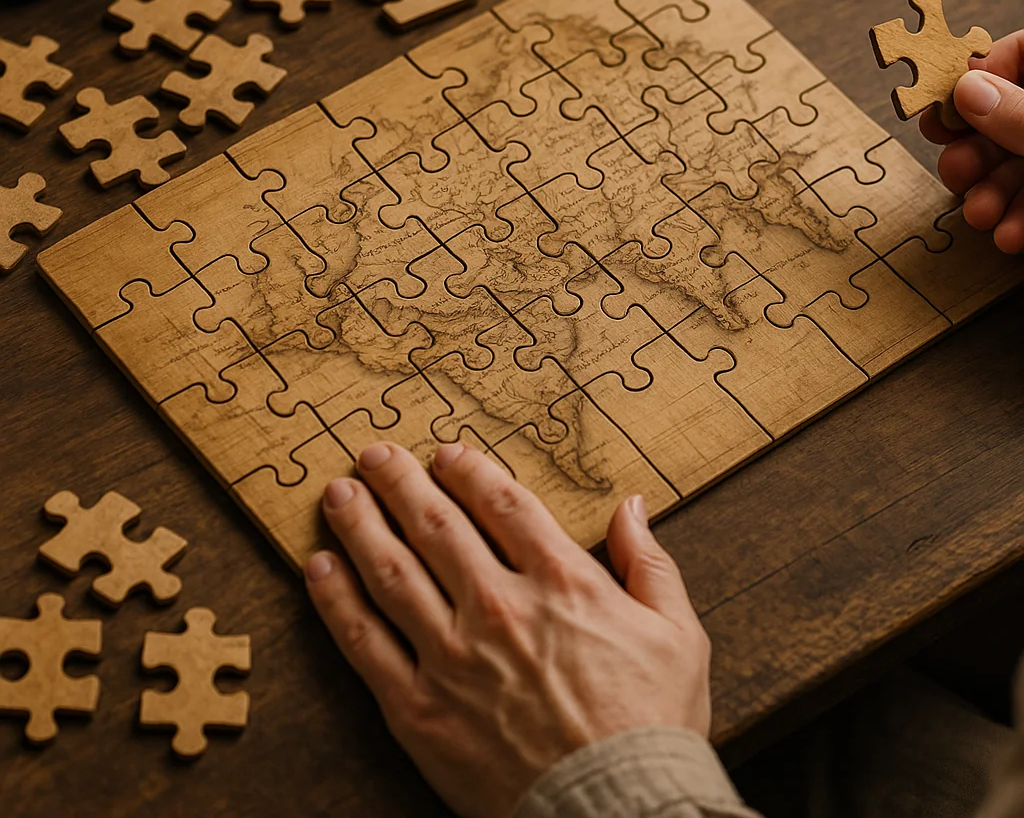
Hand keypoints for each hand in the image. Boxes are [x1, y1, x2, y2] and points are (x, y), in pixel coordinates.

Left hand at [305, 442, 710, 817]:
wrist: (617, 815)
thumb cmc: (652, 727)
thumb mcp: (677, 635)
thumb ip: (650, 563)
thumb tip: (631, 504)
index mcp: (561, 582)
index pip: (503, 505)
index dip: (470, 471)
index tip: (446, 454)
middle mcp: (499, 607)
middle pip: (437, 526)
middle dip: (401, 483)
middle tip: (375, 454)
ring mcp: (452, 657)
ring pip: (392, 572)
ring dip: (360, 525)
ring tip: (338, 493)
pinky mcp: (419, 710)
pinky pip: (365, 643)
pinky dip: (337, 601)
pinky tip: (319, 568)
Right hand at [921, 29, 1023, 252]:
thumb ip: (1019, 112)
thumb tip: (966, 91)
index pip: (1021, 53)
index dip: (978, 77)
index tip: (945, 110)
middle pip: (1007, 115)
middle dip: (975, 153)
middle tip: (955, 173)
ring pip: (1017, 163)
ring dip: (991, 195)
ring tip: (981, 216)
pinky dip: (1019, 218)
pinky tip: (1009, 235)